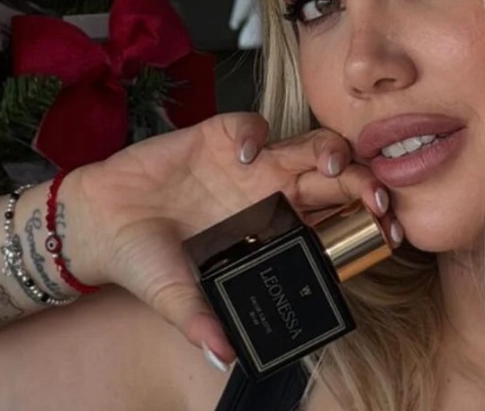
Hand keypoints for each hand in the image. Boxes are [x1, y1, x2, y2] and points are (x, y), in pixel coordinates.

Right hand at [63, 112, 396, 365]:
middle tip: (376, 197)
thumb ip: (201, 321)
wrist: (97, 223)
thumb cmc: (143, 260)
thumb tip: (224, 358)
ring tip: (330, 165)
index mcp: (269, 230)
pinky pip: (248, 126)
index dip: (361, 224)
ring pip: (303, 146)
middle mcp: (266, 193)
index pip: (331, 222)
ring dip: (326, 150)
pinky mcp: (213, 136)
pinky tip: (243, 153)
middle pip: (331, 180)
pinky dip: (253, 134)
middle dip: (360, 184)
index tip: (387, 234)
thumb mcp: (175, 297)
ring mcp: (244, 163)